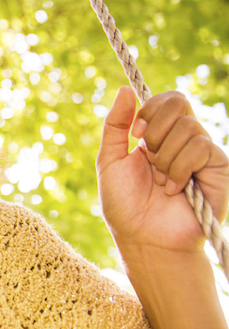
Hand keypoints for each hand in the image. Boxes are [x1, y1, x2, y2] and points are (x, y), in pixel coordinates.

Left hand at [97, 86, 228, 254]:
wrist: (145, 239)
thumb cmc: (126, 205)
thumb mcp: (110, 161)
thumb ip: (115, 125)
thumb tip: (125, 89)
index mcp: (158, 135)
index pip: (165, 98)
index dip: (149, 110)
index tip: (135, 136)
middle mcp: (182, 139)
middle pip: (178, 101)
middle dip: (155, 131)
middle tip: (149, 159)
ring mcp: (203, 152)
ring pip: (188, 126)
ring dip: (165, 157)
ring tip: (161, 183)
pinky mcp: (219, 167)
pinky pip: (201, 146)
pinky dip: (179, 168)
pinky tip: (174, 189)